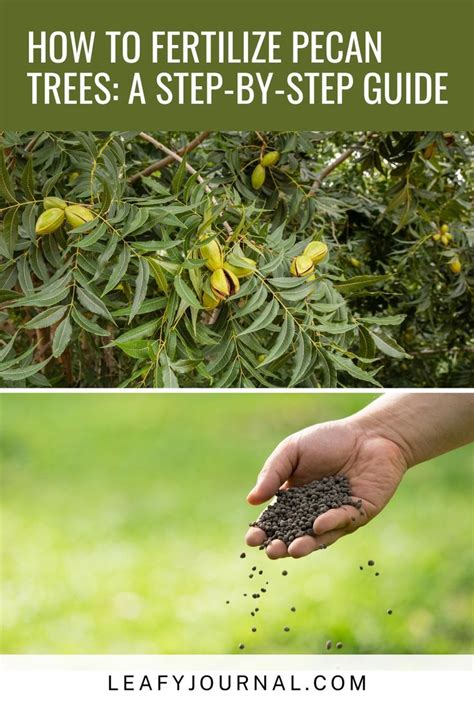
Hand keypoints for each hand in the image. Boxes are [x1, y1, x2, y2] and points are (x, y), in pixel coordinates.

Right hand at [245, 416, 407, 558]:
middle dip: (281, 545)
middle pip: (293, 534)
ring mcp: (336, 515)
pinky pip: (341, 522)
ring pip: (317, 536)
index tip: (251, 539)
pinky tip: (317, 525)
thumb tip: (252, 500)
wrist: (369, 434)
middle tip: (271, 551)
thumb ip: (273, 473)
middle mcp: (313, 510)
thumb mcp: (293, 450)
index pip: (275, 519)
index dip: (263, 530)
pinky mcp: (358, 514)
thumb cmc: (329, 439)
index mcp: (294, 496)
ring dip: (305, 545)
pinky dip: (329, 524)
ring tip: (291, 550)